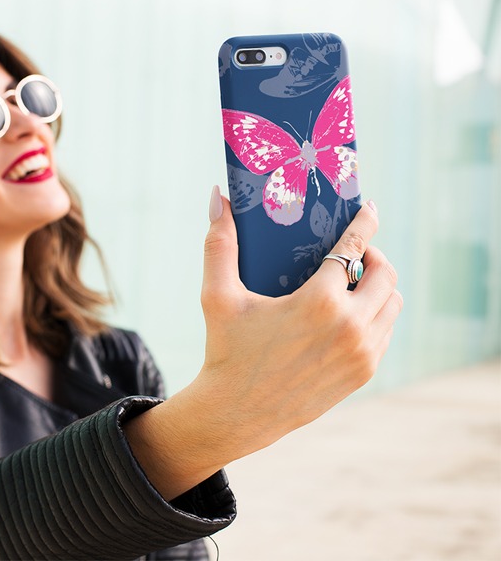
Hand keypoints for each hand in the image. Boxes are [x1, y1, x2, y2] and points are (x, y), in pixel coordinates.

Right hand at [198, 187, 401, 455]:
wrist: (237, 414)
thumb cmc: (226, 351)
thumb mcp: (218, 296)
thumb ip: (219, 243)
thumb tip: (217, 195)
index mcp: (319, 302)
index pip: (354, 248)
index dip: (365, 223)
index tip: (370, 208)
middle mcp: (350, 327)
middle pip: (385, 274)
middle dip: (374, 255)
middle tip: (354, 253)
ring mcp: (361, 353)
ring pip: (393, 304)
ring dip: (379, 286)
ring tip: (354, 282)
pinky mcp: (363, 373)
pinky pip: (385, 332)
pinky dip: (376, 316)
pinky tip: (352, 313)